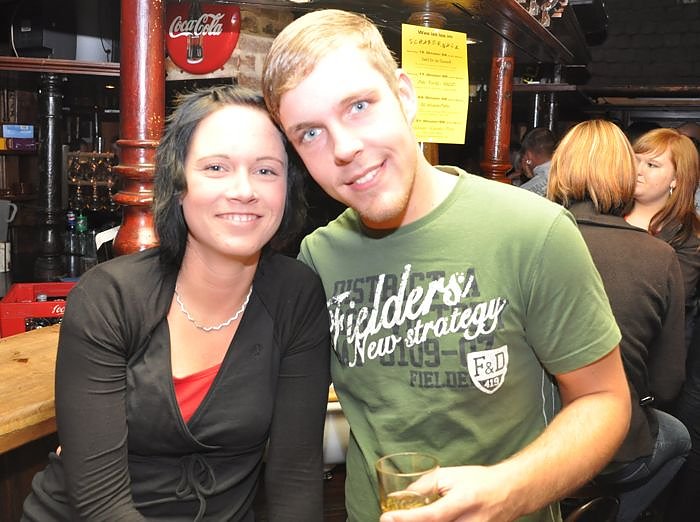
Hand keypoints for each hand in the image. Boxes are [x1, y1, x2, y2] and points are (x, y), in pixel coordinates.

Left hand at [379, 465, 519, 521]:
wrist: (511, 492)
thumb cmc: (479, 481)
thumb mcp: (450, 476)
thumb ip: (424, 486)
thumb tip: (398, 498)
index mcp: (464, 502)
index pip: (431, 516)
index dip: (406, 520)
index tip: (385, 518)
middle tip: (391, 521)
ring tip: (407, 519)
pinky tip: (424, 521)